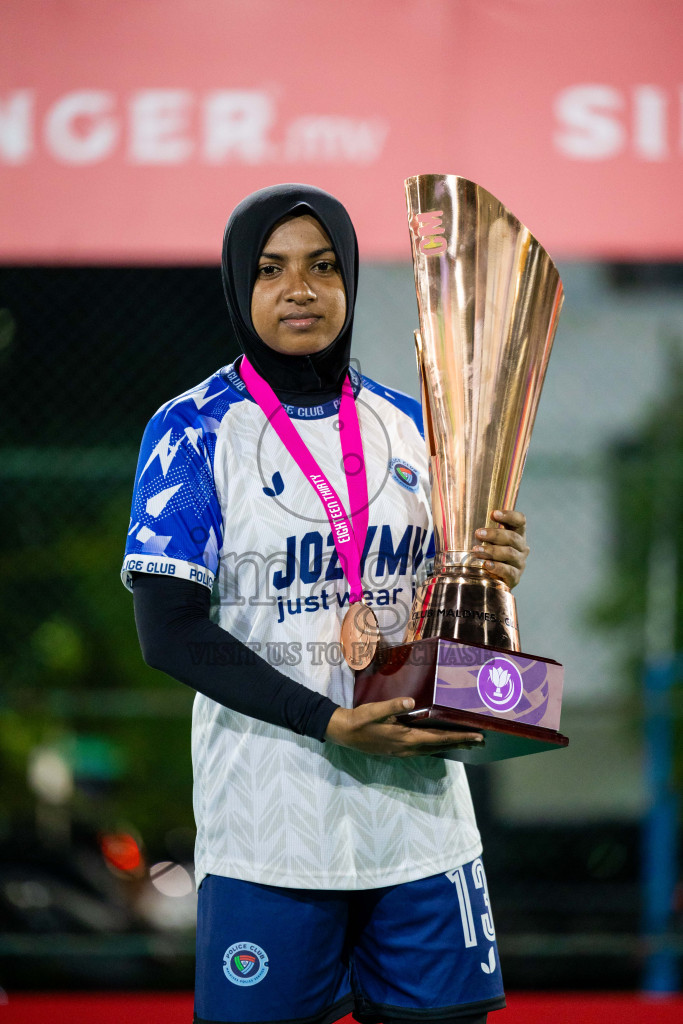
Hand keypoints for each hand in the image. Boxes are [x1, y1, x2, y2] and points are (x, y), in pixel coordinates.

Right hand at [325, 698, 483, 757]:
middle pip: (440, 747)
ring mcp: (404, 752)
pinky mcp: (399, 751)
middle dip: (460, 743)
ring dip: (450, 746)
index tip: (476, 736)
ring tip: (465, 743)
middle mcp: (408, 748)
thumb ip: (393, 706)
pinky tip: (440, 744)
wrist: (345, 734)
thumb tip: (410, 702)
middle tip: (480, 741)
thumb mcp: (375, 710)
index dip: (458, 737)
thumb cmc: (361, 720)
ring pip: (433, 750)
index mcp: (406, 738)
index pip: (439, 738)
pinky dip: (437, 747)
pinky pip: (424, 751)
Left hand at [473, 509, 528, 588]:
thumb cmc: (486, 555)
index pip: (520, 521)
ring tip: (476, 551)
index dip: (509, 516)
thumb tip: (461, 520)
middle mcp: (521, 548)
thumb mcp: (487, 541)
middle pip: (512, 538)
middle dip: (494, 534)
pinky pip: (509, 571)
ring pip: (510, 553)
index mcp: (517, 534)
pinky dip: (497, 567)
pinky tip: (486, 565)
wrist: (490, 581)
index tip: (493, 514)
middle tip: (478, 534)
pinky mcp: (515, 578)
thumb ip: (482, 531)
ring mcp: (520, 563)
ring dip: (492, 551)